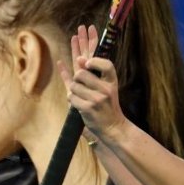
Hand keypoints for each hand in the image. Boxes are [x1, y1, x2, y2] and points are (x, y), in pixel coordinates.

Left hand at [57, 24, 126, 143]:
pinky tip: (79, 104)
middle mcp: (106, 89)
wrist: (113, 127)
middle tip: (82, 85)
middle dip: (77, 78)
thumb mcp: (106, 87)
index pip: (106, 64)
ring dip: (74, 91)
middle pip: (81, 73)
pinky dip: (72, 100)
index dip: (95, 61)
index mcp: (112, 81)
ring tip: (83, 98)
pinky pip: (71, 97)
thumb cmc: (107, 105)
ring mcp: (97, 99)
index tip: (86, 62)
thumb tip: (79, 57)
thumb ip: (93, 73)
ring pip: (74, 86)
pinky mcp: (88, 108)